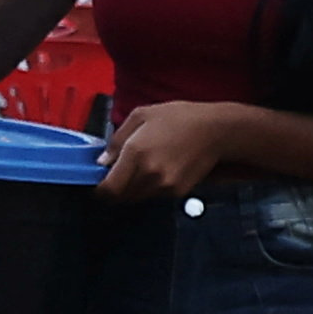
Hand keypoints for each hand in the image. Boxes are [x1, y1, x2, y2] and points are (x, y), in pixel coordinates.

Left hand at [101, 101, 240, 196]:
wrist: (214, 131)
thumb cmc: (178, 118)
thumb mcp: (141, 116)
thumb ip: (117, 140)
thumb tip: (103, 162)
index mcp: (136, 153)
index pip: (109, 189)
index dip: (100, 191)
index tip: (98, 186)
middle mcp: (149, 173)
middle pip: (121, 197)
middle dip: (115, 189)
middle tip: (117, 175)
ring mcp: (164, 186)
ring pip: (137, 197)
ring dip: (131, 189)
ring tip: (140, 168)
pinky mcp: (177, 192)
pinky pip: (154, 196)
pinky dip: (149, 188)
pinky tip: (158, 169)